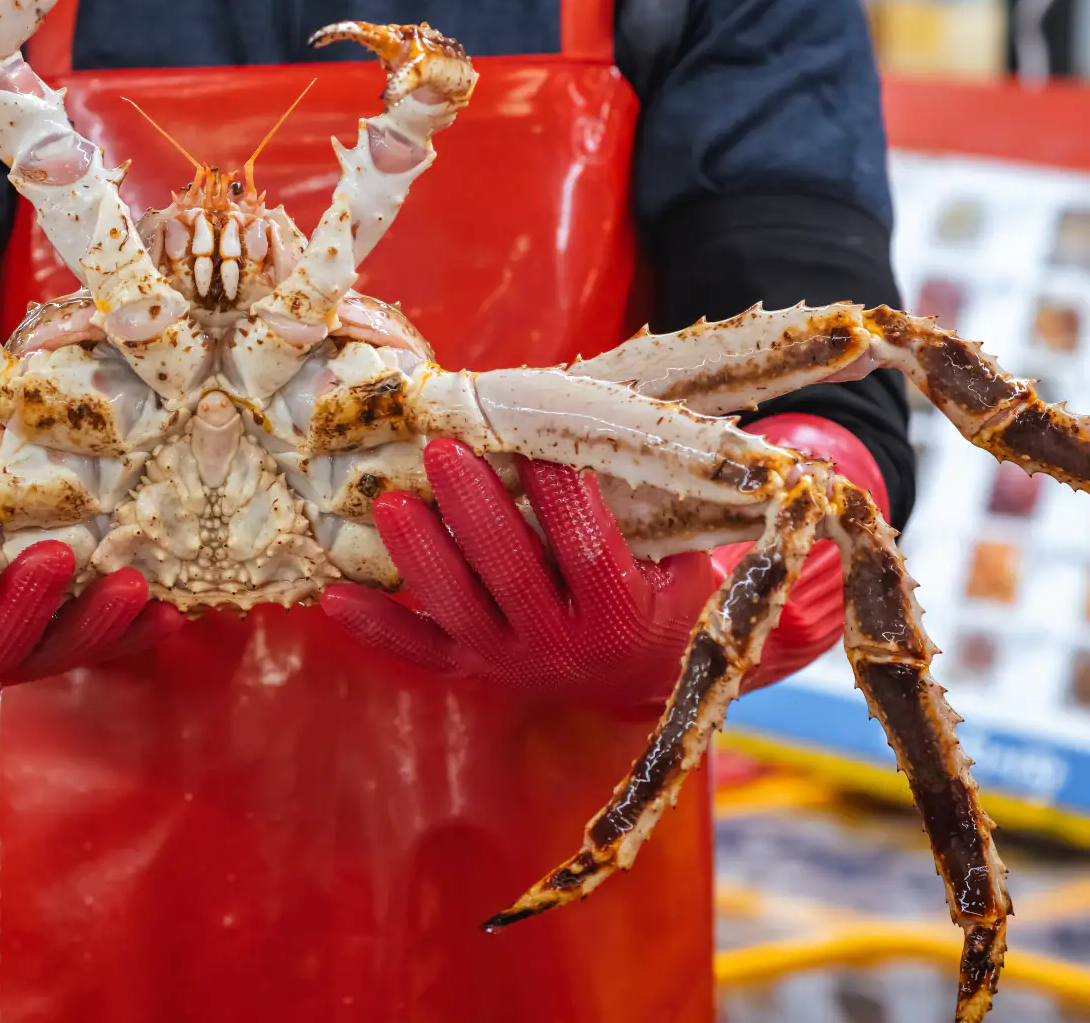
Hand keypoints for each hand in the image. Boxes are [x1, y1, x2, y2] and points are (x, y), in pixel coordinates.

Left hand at [323, 416, 884, 712]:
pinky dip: (373, 628)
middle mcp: (561, 651)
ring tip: (385, 503)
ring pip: (454, 613)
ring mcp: (507, 665)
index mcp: (624, 618)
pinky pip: (414, 655)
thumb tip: (795, 449)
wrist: (638, 680)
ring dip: (416, 560)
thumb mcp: (696, 556)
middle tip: (442, 452)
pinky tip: (329, 595)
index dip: (564, 498)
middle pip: (510, 579)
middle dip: (475, 514)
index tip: (541, 443)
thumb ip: (712, 508)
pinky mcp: (466, 672)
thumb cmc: (666, 587)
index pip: (589, 552)